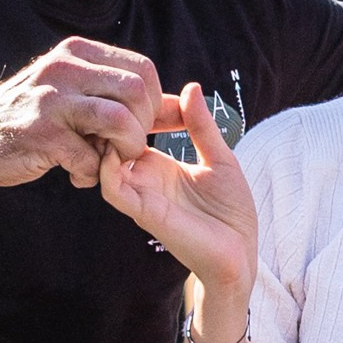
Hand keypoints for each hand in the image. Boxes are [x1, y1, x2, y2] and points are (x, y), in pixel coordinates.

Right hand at [0, 37, 164, 192]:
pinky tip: (77, 176)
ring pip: (120, 119)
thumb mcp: (77, 96)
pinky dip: (91, 175)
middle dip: (143, 128)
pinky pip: (89, 157)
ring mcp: (52, 99)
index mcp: (77, 53)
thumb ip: (127, 100)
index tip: (138, 128)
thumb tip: (182, 106)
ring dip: (124, 151)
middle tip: (126, 149)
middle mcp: (65, 67)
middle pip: (138, 90)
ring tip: (108, 162)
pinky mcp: (40, 133)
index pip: (143, 69)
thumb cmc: (32, 120)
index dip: (153, 104)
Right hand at [97, 83, 256, 307]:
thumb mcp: (220, 158)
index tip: (134, 85)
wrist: (240, 256)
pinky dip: (108, 167)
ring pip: (103, 162)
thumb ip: (201, 126)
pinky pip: (113, 188)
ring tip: (110, 117)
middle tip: (111, 96)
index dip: (128, 108)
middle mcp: (144, 179)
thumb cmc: (231, 213)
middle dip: (107, 119)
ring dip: (103, 139)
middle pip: (110, 143)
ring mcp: (142, 195)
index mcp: (159, 165)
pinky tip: (116, 148)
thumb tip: (190, 88)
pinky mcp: (145, 213)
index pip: (129, 130)